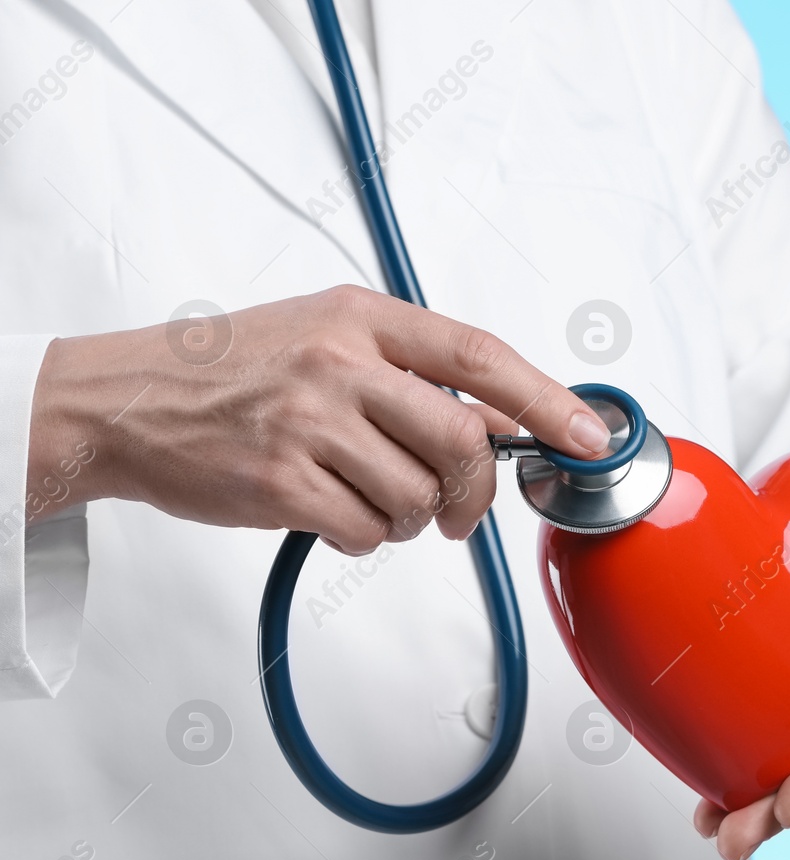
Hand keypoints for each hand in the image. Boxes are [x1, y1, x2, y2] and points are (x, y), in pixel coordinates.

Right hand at [26, 285, 612, 551]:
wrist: (126, 400)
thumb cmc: (236, 369)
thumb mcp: (329, 338)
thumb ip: (414, 373)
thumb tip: (503, 423)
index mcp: (363, 317)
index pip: (481, 356)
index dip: (547, 401)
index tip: (587, 437)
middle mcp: (340, 363)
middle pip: (463, 440)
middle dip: (477, 492)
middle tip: (461, 510)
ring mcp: (309, 422)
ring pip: (417, 496)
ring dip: (406, 517)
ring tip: (363, 495)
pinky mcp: (280, 482)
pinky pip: (366, 532)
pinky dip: (362, 536)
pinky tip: (329, 510)